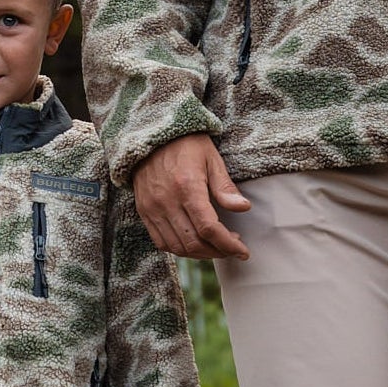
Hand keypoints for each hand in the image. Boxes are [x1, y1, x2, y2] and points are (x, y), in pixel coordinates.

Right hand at [133, 133, 250, 259]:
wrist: (151, 132)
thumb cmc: (186, 144)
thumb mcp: (211, 159)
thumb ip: (225, 187)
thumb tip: (243, 208)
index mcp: (187, 187)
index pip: (209, 228)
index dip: (228, 245)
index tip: (243, 251)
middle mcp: (166, 201)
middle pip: (194, 243)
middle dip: (217, 252)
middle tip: (232, 248)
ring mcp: (152, 208)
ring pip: (177, 247)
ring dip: (200, 254)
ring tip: (216, 246)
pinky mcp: (144, 211)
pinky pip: (161, 242)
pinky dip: (179, 249)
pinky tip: (194, 243)